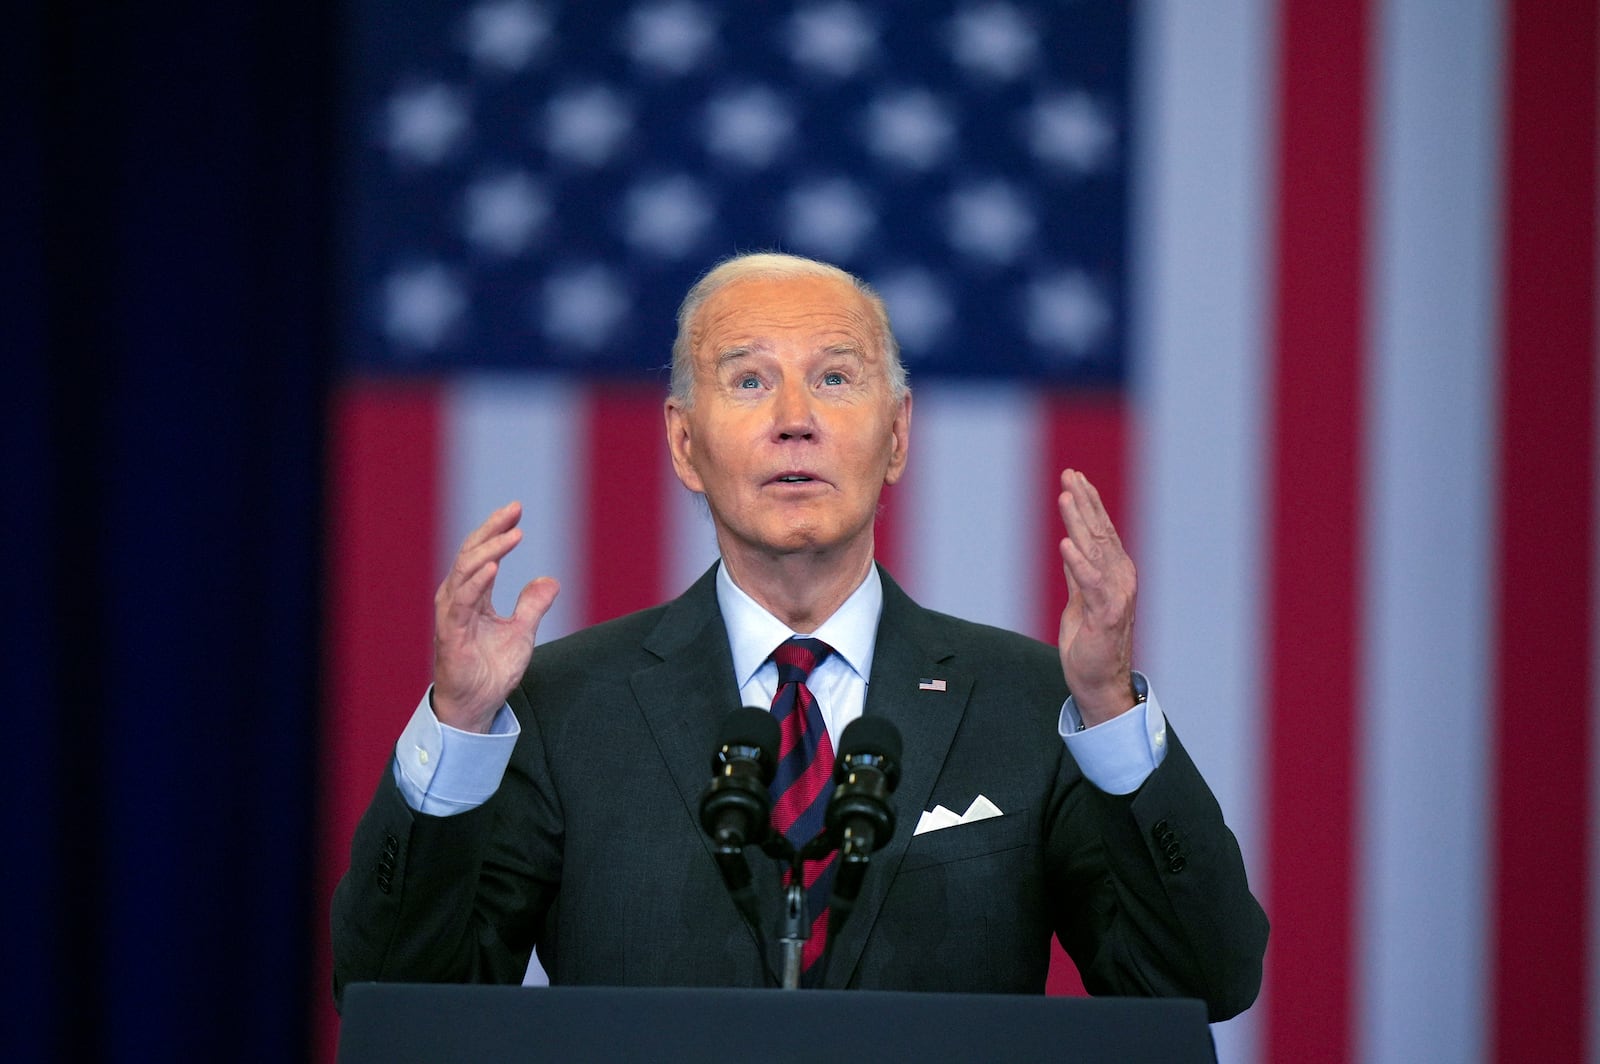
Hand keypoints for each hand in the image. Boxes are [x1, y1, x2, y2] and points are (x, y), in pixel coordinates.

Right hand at [432, 501, 559, 732]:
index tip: (516, 509)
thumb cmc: (492, 670)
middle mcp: (457, 599)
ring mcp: (452, 615)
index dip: (497, 530)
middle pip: (472, 554)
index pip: (483, 553)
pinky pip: (462, 602)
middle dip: (492, 530)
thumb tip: (551, 580)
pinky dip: (477, 582)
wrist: (478, 705)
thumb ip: (533, 605)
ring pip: (466, 572)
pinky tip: (493, 566)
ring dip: (490, 550)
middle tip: (513, 510)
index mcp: (472, 596)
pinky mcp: (450, 633)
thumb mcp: (522, 632)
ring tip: (512, 535)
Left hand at [1056, 469, 1136, 726]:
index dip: (1088, 502)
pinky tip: (1065, 544)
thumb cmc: (1090, 644)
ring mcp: (1116, 596)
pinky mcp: (1107, 615)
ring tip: (1065, 496)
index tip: (1074, 477)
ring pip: (1096, 551)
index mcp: (1114, 573)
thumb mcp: (1079, 601)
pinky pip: (1090, 584)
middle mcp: (1120, 579)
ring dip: (1079, 522)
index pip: (1102, 530)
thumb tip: (1070, 545)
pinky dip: (1078, 563)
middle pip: (1100, 532)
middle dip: (1083, 502)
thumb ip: (1077, 574)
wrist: (1099, 683)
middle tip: (1068, 474)